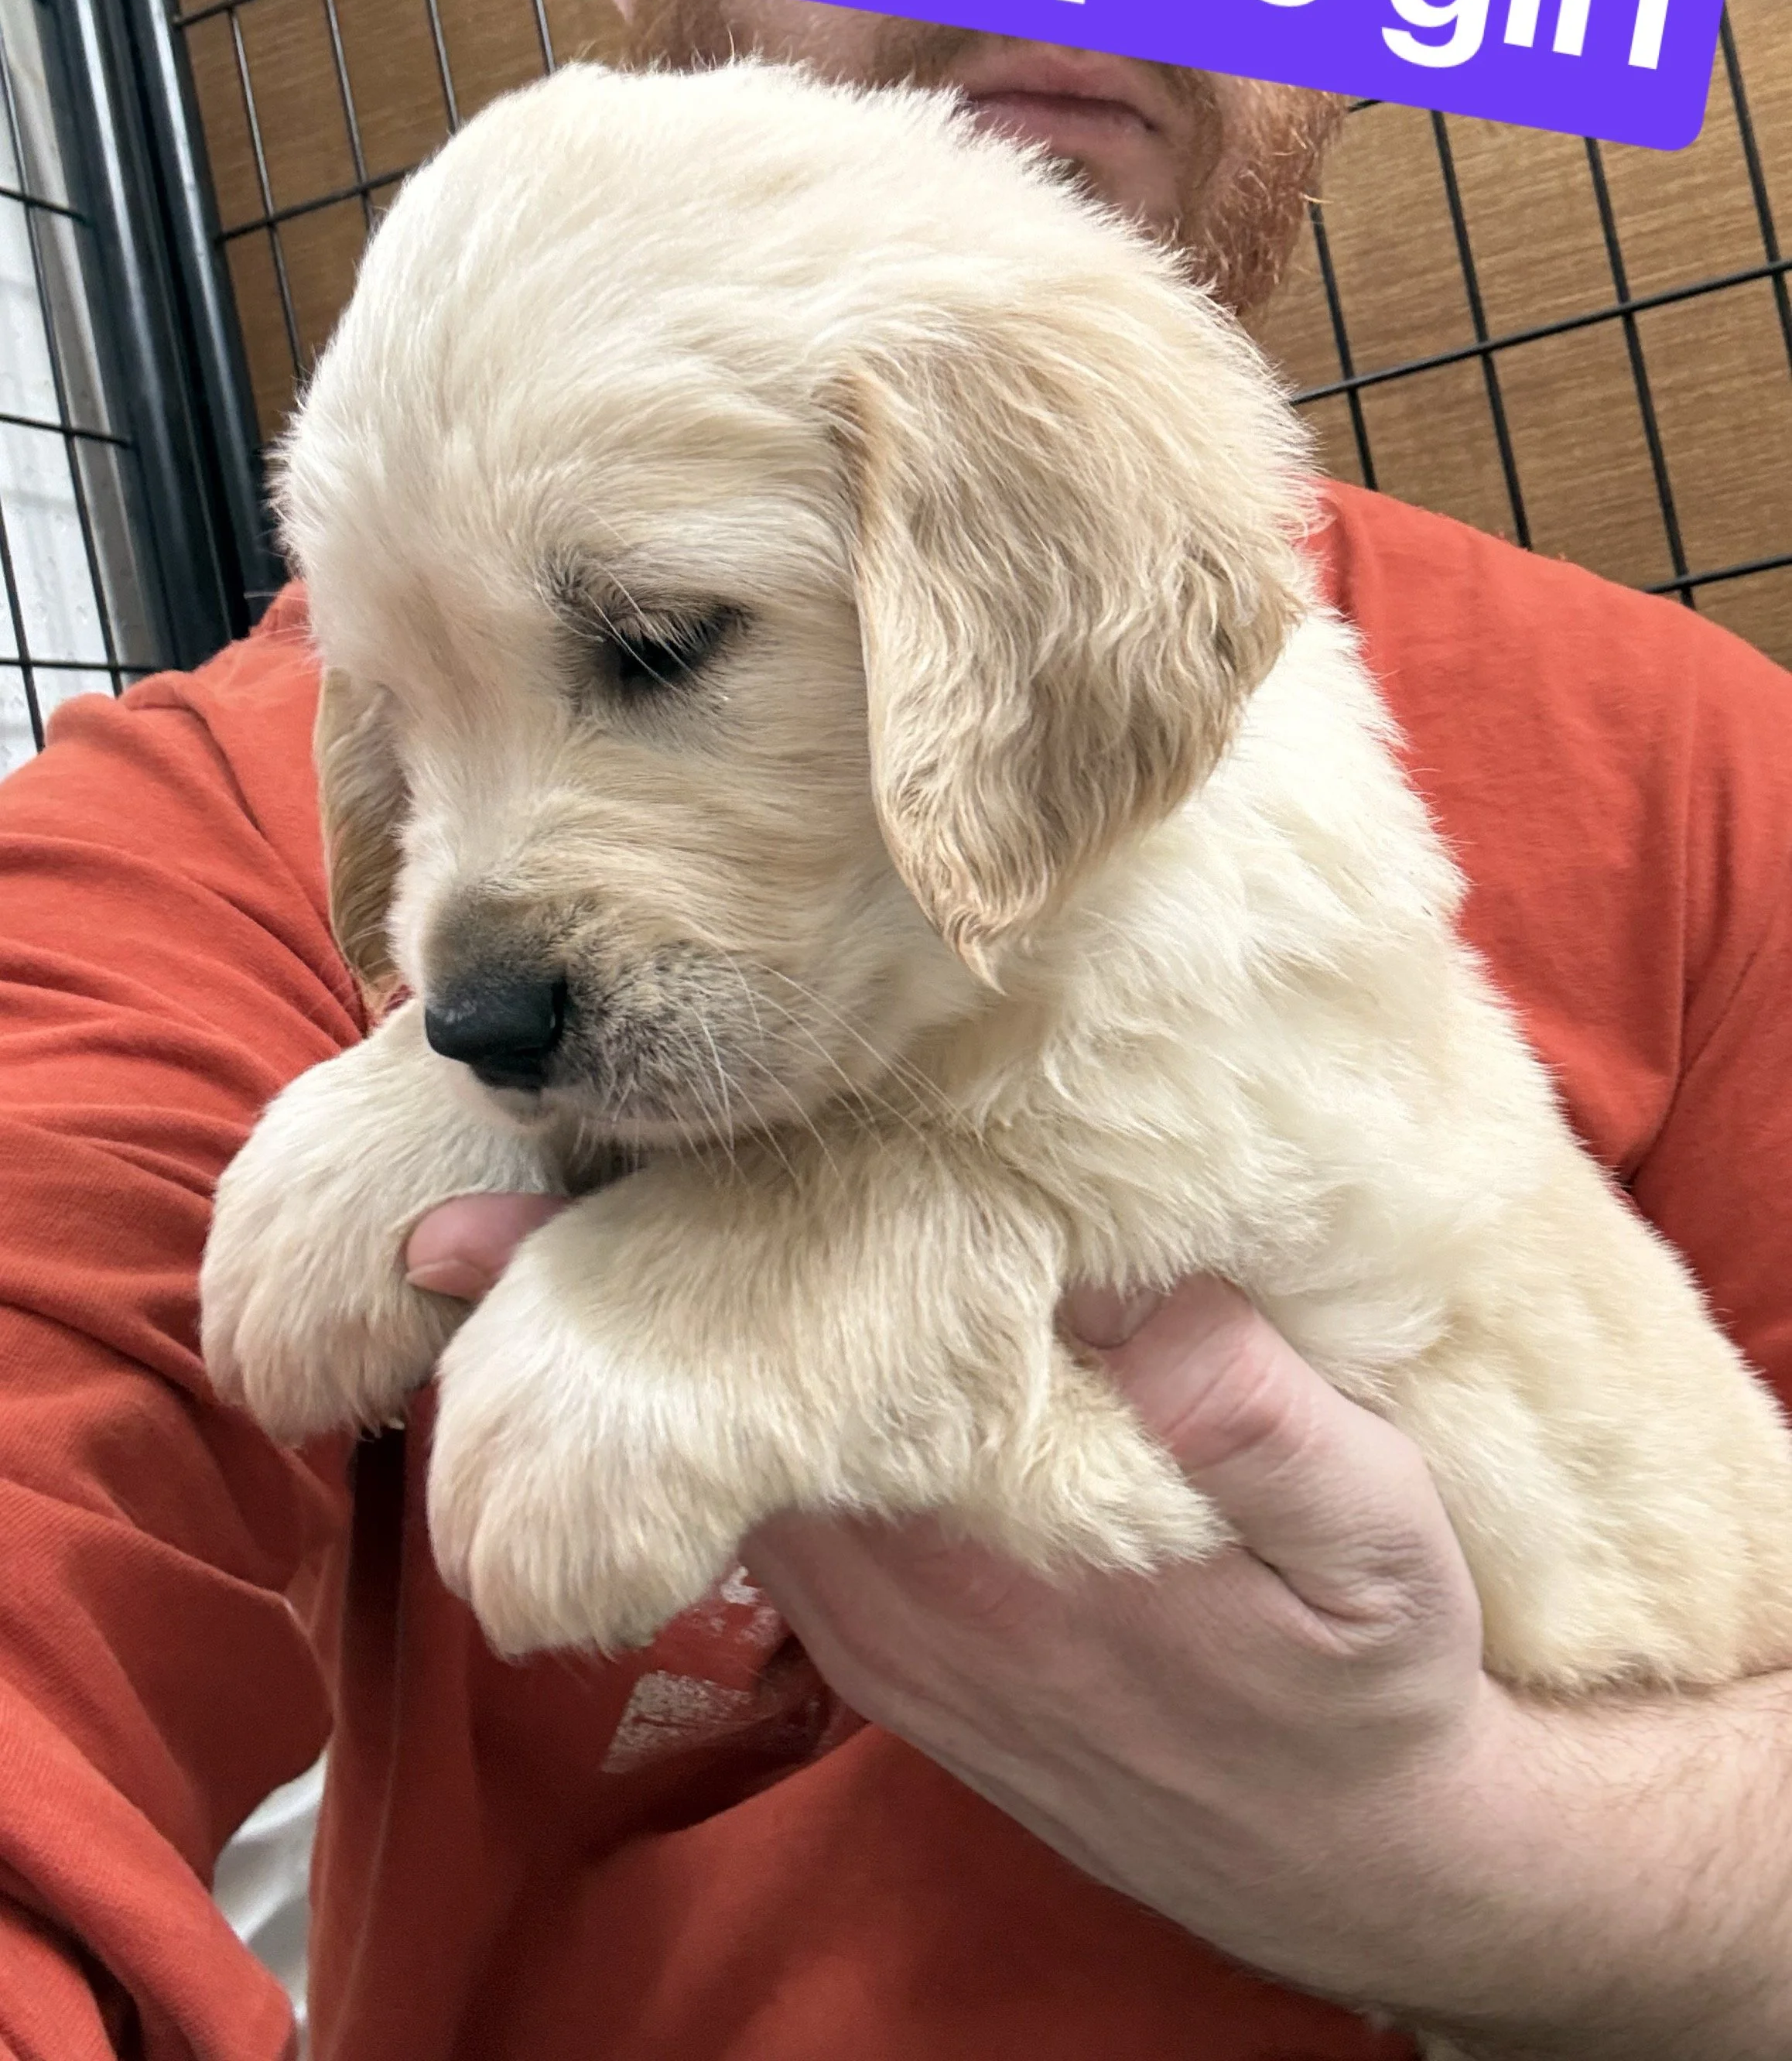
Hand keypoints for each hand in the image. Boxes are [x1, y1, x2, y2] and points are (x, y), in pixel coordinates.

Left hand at [406, 1206, 1791, 2059]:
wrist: (1371, 1865)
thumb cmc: (1373, 1684)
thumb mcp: (1380, 1548)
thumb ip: (1269, 1422)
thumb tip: (1160, 1302)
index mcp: (984, 1544)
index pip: (758, 1396)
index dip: (624, 1298)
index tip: (484, 1218)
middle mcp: (903, 1597)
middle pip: (695, 1431)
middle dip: (584, 1317)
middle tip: (462, 1193)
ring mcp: (897, 1636)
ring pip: (723, 1479)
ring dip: (644, 1372)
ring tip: (562, 1238)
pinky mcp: (915, 1663)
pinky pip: (783, 1533)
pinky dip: (723, 1438)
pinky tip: (720, 1358)